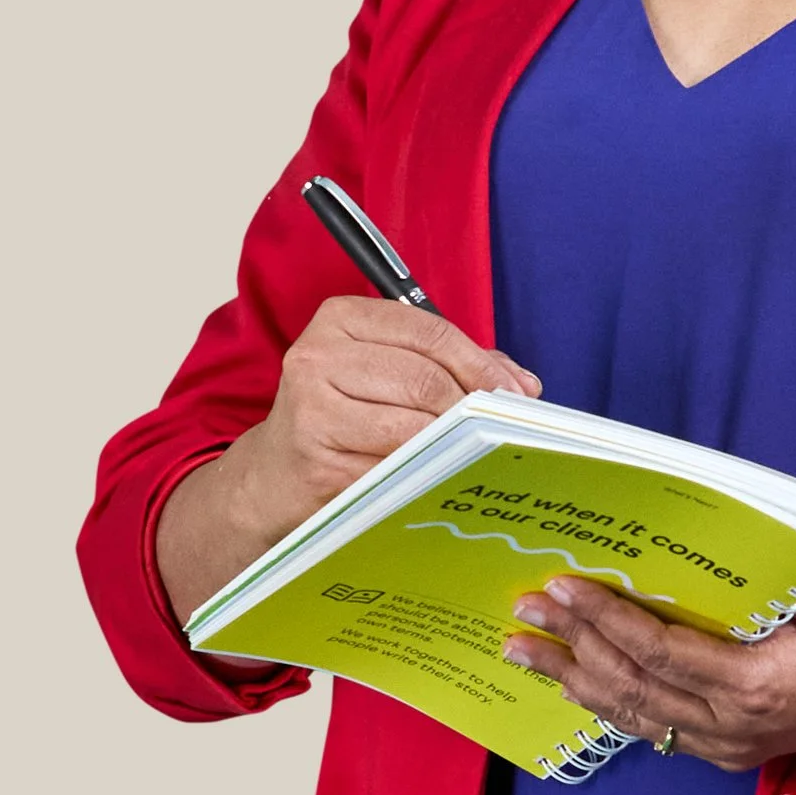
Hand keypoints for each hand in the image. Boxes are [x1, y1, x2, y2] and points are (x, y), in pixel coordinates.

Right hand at [158, 296, 538, 625]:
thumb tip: (523, 385)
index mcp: (340, 318)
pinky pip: (392, 466)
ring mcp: (311, 409)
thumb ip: (453, 364)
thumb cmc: (343, 413)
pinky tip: (435, 473)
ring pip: (412, 423)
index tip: (513, 389)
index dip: (479, 362)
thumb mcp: (387, 368)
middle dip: (472, 404)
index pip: (429, 331)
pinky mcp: (315, 461)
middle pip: (425, 378)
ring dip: (452, 440)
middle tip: (499, 425)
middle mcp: (317, 356)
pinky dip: (423, 471)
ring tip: (470, 447)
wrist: (273, 476)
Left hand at [502, 571, 795, 771]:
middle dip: (572, 646)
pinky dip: (610, 704)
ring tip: (526, 653)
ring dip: (575, 681)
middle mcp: (735, 727)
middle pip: (633, 686)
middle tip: (525, 611)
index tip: (563, 586)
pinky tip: (577, 683)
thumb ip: (750, 574)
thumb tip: (679, 539)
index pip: (658, 649)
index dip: (604, 618)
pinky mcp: (730, 751)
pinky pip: (656, 730)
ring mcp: (731, 747)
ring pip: (634, 717)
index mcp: (757, 683)